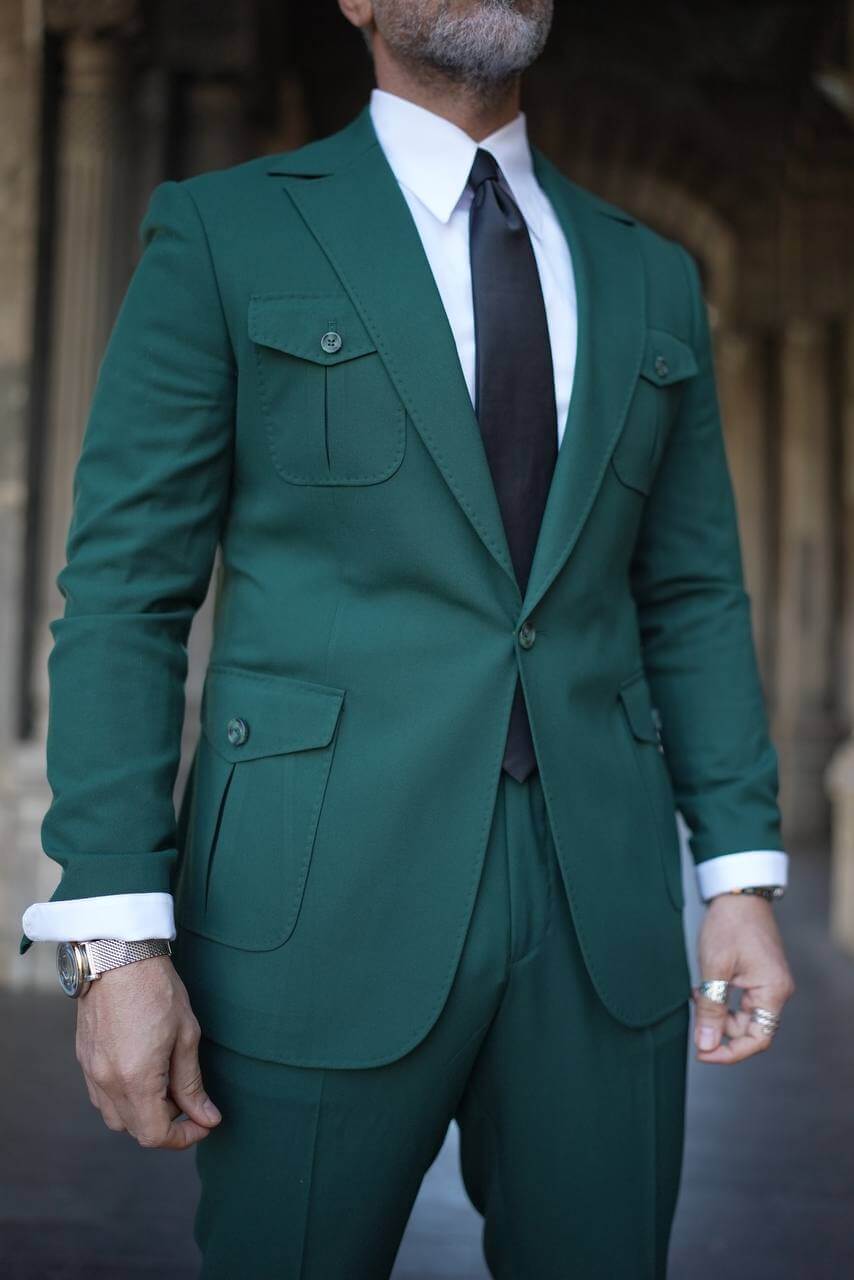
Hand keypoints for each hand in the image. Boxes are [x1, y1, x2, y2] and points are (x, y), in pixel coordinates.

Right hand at [75, 953, 221, 1148]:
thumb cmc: (157, 989)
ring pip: (116, 1116)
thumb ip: (192, 1083)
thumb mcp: (186, 1035)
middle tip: (189, 1097)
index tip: (204, 1122)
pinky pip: (102, 1096)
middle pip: (135, 1130)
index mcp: (135, 1079)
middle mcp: (106, 1082)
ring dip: (143, 1112)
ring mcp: (91, 1071)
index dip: (183, 1137)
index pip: (155, 1135)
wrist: (118, 954)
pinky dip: (125, 1096)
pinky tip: (144, 1070)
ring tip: (167, 1081)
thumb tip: (206, 1118)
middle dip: (166, 1123)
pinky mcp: (84, 1058)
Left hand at [693, 893, 794, 1064]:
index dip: (730, 1052)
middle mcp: (776, 991)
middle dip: (719, 1027)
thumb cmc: (729, 925)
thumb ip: (711, 1009)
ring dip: (717, 1012)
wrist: (737, 893)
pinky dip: (721, 999)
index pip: (757, 1039)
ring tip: (697, 993)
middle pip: (749, 1029)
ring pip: (742, 1016)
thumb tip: (705, 1045)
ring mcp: (769, 983)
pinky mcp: (759, 976)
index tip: (703, 1053)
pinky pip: (741, 1001)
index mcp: (772, 991)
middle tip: (694, 1013)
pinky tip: (704, 988)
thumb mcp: (714, 968)